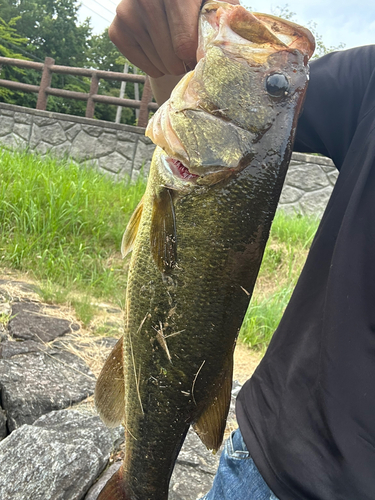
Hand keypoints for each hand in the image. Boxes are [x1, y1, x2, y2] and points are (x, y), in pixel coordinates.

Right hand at [109, 0, 239, 77]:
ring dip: (174, 64)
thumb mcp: (217, 1)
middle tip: (191, 52)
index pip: (184, 44)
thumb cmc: (201, 3)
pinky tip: (162, 50)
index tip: (202, 50)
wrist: (169, 4)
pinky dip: (158, 67)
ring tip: (178, 50)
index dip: (197, 55)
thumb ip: (226, 16)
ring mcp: (126, 11)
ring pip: (160, 64)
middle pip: (172, 57)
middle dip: (186, 62)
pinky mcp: (116, 30)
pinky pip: (146, 67)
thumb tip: (231, 34)